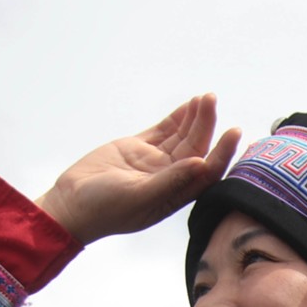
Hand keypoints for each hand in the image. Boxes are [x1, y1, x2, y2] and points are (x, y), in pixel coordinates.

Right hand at [36, 95, 240, 244]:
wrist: (71, 204)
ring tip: (205, 98)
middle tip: (211, 100)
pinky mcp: (138, 149)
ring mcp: (155, 162)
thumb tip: (200, 164)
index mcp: (176, 194)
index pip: (207, 171)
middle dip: (206, 125)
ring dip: (194, 118)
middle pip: (196, 148)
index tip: (235, 132)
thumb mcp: (139, 196)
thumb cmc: (105, 209)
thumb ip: (171, 180)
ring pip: (182, 137)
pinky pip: (164, 131)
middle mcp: (171, 178)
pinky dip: (177, 118)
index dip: (222, 152)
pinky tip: (190, 105)